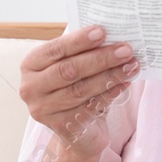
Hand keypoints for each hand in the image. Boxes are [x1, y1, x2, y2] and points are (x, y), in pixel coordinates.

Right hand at [18, 25, 140, 158]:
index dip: (79, 40)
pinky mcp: (60, 126)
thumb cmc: (75, 88)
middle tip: (125, 49)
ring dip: (109, 75)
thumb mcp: (73, 67)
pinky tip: (125, 84)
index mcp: (30, 65)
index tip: (102, 31)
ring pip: (81, 89)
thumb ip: (83, 52)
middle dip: (100, 58)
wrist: (78, 130)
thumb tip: (112, 36)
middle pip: (69, 70)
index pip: (55, 49)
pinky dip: (110, 94)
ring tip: (131, 65)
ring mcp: (43, 109)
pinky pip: (89, 107)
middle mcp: (30, 87)